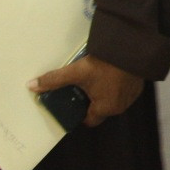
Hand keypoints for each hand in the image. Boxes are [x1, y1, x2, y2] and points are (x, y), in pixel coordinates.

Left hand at [29, 57, 144, 125]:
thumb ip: (54, 80)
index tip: (74, 101)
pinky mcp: (137, 86)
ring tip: (97, 77)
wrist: (130, 49)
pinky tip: (111, 73)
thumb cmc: (104, 65)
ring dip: (105, 92)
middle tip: (84, 85)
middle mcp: (119, 107)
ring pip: (112, 100)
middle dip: (92, 100)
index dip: (80, 112)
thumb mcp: (76, 72)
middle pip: (100, 109)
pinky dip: (117, 85)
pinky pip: (123, 90)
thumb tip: (31, 86)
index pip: (89, 120)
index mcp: (104, 108)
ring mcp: (130, 97)